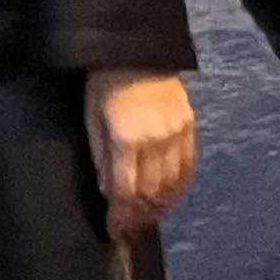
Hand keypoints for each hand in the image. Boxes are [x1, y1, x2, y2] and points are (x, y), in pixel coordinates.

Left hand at [85, 69, 196, 235]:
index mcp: (126, 139)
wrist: (136, 50)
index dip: (120, 215)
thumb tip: (107, 190)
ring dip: (161, 206)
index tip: (114, 229)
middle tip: (130, 228)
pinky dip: (180, 187)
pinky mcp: (189, 127)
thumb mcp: (90, 118)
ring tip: (149, 218)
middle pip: (152, 193)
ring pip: (173, 184)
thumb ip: (100, 156)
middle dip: (140, 215)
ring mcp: (177, 134)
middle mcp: (156, 141)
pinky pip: (189, 167)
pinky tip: (171, 197)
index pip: (126, 191)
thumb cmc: (103, 82)